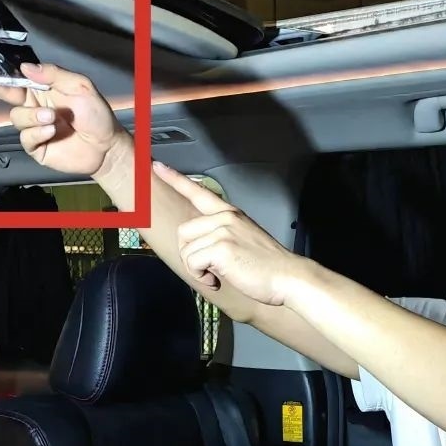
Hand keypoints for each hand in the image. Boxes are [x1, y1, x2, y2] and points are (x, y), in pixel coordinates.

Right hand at [0, 62, 124, 177]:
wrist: (106, 146)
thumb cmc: (96, 115)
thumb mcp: (80, 86)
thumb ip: (54, 75)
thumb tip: (26, 67)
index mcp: (42, 89)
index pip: (16, 78)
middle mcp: (34, 106)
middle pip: (6, 95)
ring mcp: (34, 127)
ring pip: (16, 118)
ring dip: (32, 117)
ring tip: (51, 118)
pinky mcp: (37, 147)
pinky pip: (26, 138)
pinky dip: (36, 133)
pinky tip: (50, 131)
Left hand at [159, 163, 305, 306]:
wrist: (288, 277)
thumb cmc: (268, 266)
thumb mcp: (244, 240)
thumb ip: (222, 235)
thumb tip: (201, 248)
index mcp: (230, 214)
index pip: (198, 192)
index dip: (175, 179)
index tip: (157, 166)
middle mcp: (225, 217)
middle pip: (184, 232)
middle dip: (190, 255)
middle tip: (210, 268)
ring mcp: (222, 230)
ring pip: (186, 250)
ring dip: (197, 269)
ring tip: (218, 274)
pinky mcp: (220, 247)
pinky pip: (192, 263)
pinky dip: (200, 277)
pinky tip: (217, 279)